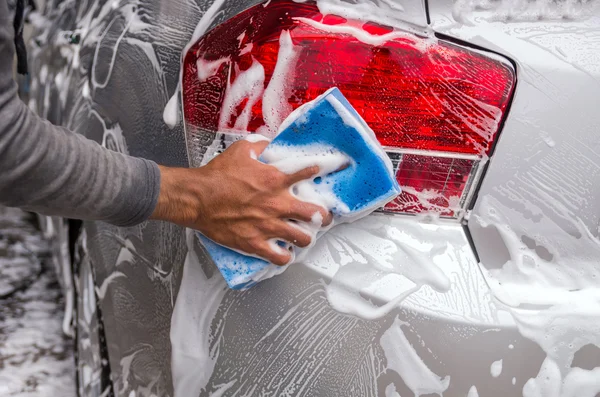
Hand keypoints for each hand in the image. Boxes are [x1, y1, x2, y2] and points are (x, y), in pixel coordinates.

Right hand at [150, 139, 331, 265]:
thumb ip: (261, 146)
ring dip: (306, 237)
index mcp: (275, 180)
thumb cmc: (216, 176)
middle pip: (315, 214)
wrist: (197, 198)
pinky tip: (285, 253)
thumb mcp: (241, 151)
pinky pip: (279, 257)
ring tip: (303, 236)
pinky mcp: (255, 243)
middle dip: (322, 216)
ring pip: (302, 238)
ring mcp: (267, 226)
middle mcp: (276, 204)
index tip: (321, 175)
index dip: (318, 173)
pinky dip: (285, 256)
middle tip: (322, 217)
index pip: (307, 174)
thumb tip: (271, 143)